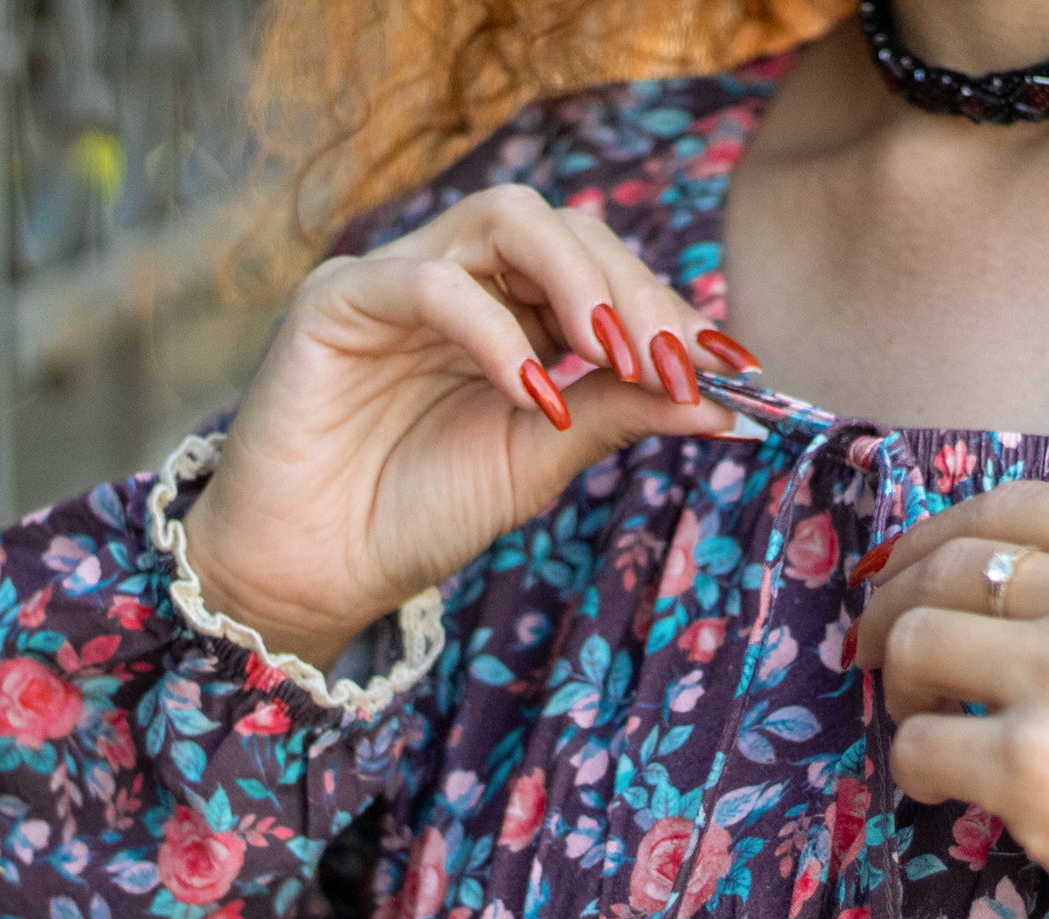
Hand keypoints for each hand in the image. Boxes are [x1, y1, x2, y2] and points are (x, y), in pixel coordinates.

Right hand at [183, 184, 763, 668]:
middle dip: (635, 291)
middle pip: (565, 227)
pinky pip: (430, 282)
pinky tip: (535, 393)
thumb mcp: (543, 458)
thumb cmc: (420, 511)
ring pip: (505, 219)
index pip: (603, 270)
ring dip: (579, 280)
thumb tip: (730, 401)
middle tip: (677, 363)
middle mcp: (460, 278)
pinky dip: (493, 332)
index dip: (669, 310)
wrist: (317, 569)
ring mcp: (397, 279)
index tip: (731, 368)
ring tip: (618, 355)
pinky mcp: (337, 300)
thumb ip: (622, 414)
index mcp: (511, 310)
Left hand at [847, 481, 1048, 918]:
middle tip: (881, 654)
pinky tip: (943, 787)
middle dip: (893, 609)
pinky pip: (915, 743)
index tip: (902, 573)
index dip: (931, 537)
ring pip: (916, 642)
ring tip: (928, 721)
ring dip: (901, 686)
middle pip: (946, 570)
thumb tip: (944, 562)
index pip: (1006, 507)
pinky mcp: (1032, 765)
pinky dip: (911, 767)